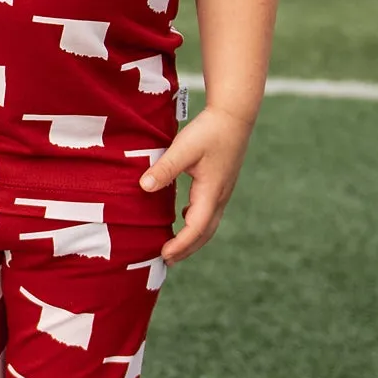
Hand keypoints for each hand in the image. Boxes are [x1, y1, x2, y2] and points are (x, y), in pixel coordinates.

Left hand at [140, 106, 253, 261]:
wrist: (234, 116)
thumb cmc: (209, 131)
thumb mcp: (183, 148)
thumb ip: (164, 168)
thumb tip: (144, 187)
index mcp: (211, 192)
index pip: (196, 228)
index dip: (181, 244)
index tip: (164, 254)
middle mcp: (220, 196)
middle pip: (204, 233)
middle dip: (186, 249)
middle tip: (166, 260)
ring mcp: (222, 192)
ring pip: (208, 224)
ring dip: (192, 238)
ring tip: (173, 246)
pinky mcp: (220, 184)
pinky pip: (209, 212)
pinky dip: (196, 222)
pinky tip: (184, 217)